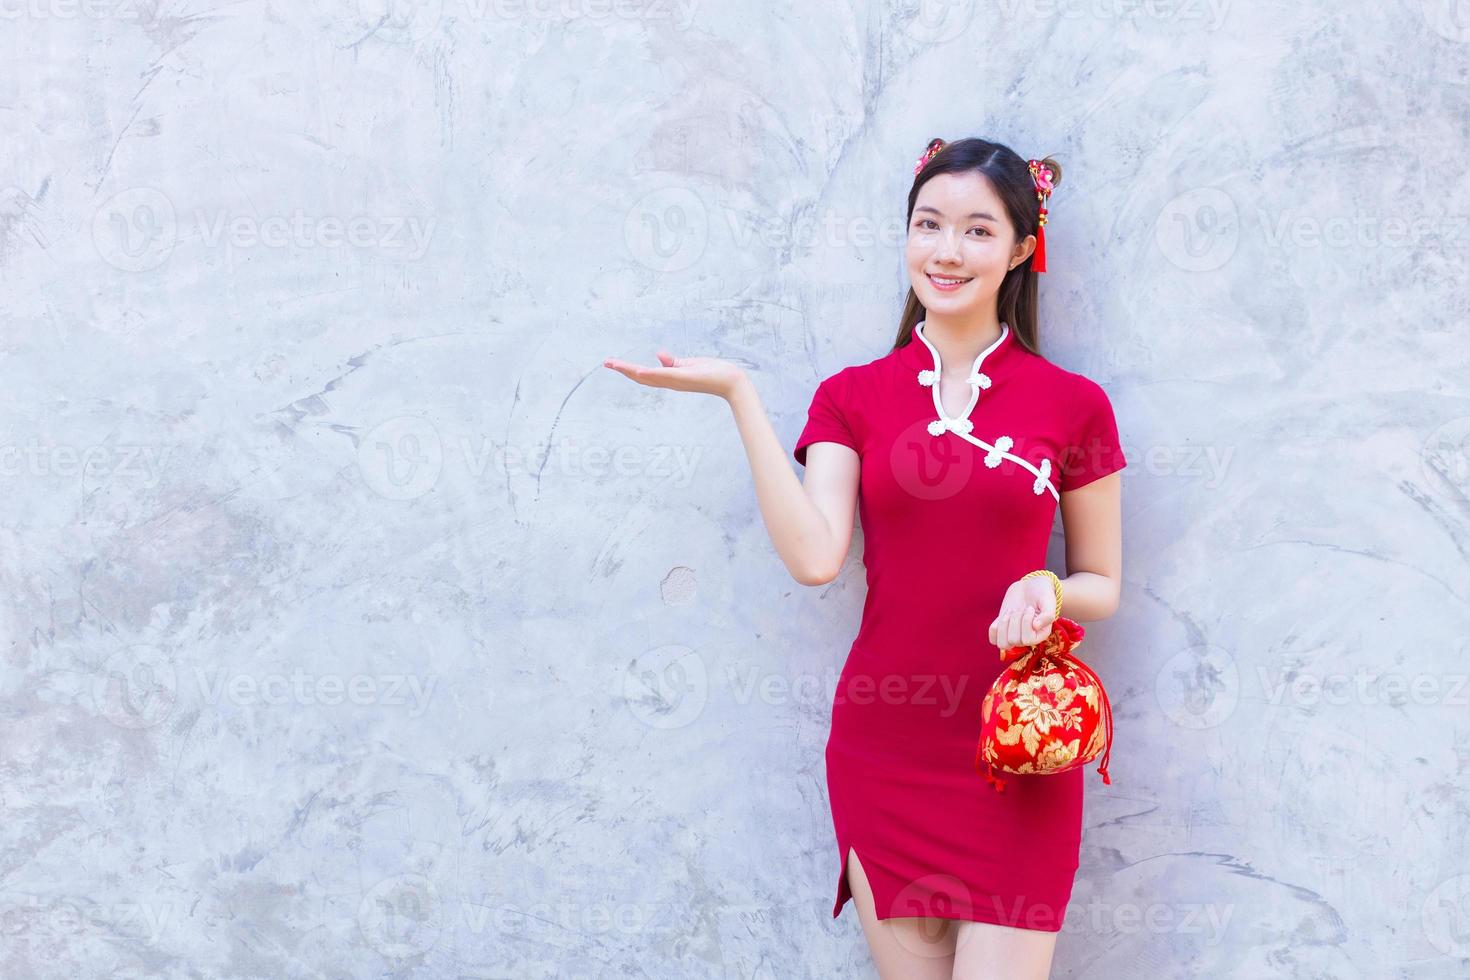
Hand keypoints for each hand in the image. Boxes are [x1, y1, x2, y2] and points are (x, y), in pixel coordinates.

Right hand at [603, 351, 747, 399]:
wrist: (731, 381)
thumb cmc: (714, 373)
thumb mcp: (690, 364)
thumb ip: (673, 362)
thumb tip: (658, 355)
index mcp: (670, 378)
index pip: (645, 375)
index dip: (628, 369)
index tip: (612, 363)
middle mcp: (670, 382)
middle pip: (642, 377)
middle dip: (623, 370)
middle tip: (606, 363)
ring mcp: (677, 380)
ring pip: (649, 377)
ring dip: (631, 371)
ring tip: (615, 364)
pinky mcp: (685, 377)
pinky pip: (665, 376)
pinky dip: (652, 374)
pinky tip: (640, 371)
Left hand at [987, 576, 1056, 651]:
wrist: (1030, 587)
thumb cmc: (1042, 594)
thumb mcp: (1049, 602)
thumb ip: (1047, 615)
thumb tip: (1035, 626)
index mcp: (1040, 635)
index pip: (1027, 640)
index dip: (1026, 623)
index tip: (1030, 608)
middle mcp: (1026, 639)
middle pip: (1013, 640)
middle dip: (1015, 620)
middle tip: (1021, 608)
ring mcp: (1013, 635)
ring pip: (1002, 644)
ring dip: (1003, 625)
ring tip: (1011, 613)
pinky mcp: (1002, 629)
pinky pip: (992, 638)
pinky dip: (995, 627)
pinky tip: (1004, 615)